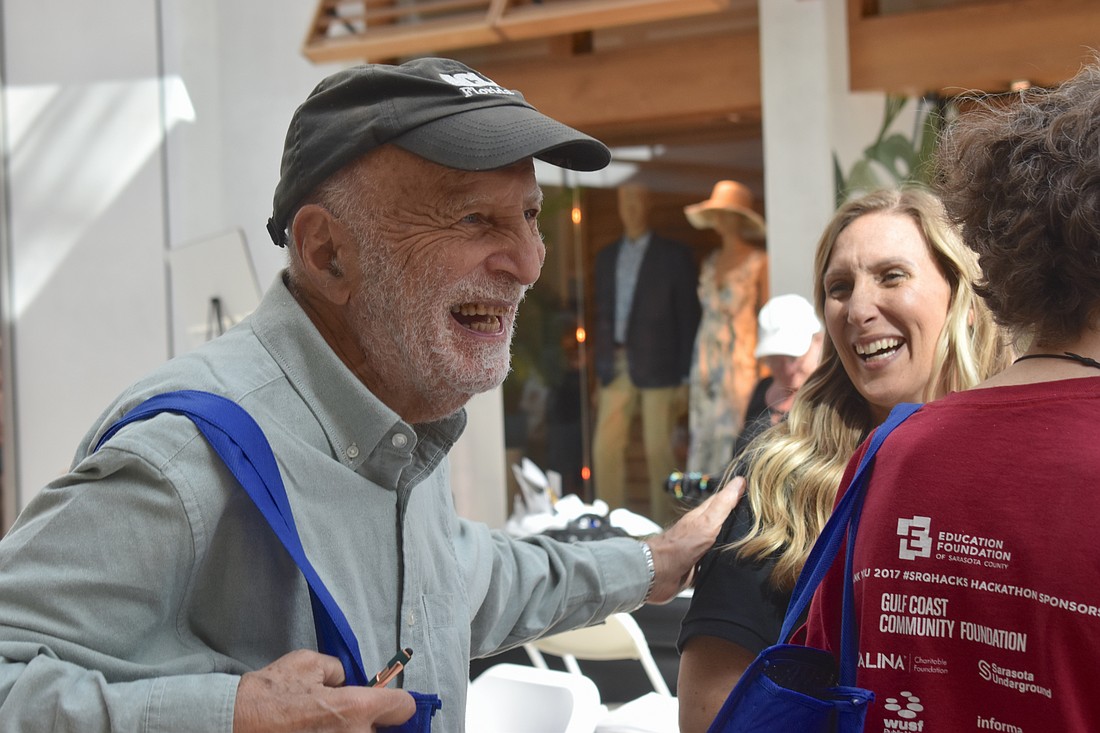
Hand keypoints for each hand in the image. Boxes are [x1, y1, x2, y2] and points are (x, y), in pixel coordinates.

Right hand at [233, 649, 415, 731]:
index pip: (403, 707)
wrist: (236, 722)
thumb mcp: (309, 663)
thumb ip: (338, 670)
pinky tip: (315, 730)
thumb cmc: (271, 692)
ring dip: (351, 731)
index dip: (397, 701)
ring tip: (322, 722)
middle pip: (381, 731)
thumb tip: (346, 681)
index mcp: (356, 708)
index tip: (390, 702)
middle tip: (344, 713)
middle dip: (369, 722)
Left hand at [643, 476, 744, 603]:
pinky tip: (737, 566)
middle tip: (758, 518)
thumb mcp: (706, 523)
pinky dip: (726, 564)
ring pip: (721, 544)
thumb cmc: (679, 546)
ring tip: (753, 542)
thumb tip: (739, 481)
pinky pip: (716, 565)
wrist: (658, 574)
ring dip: (734, 544)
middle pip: (723, 523)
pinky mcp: (698, 569)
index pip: (723, 501)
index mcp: (703, 517)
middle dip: (739, 521)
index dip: (737, 494)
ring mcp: (700, 551)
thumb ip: (722, 505)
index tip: (755, 490)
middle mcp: (701, 532)